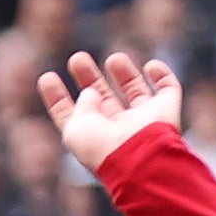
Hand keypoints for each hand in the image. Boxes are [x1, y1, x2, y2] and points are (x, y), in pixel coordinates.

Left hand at [38, 46, 181, 173]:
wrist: (140, 158)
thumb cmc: (102, 147)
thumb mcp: (76, 126)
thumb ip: (80, 105)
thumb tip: (90, 91)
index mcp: (88, 138)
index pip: (69, 115)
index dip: (57, 97)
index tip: (47, 77)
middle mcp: (115, 129)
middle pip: (100, 99)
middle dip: (88, 78)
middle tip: (77, 58)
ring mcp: (142, 121)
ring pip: (134, 92)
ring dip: (124, 73)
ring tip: (114, 58)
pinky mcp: (166, 111)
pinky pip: (168, 89)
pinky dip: (162, 75)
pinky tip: (151, 65)